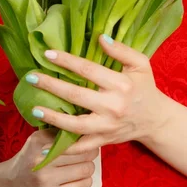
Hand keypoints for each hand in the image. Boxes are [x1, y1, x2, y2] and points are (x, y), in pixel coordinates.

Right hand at [5, 128, 97, 186]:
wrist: (10, 186)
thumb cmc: (30, 159)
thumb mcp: (38, 140)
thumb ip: (57, 132)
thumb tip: (81, 124)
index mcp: (40, 141)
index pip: (74, 137)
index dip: (86, 139)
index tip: (88, 140)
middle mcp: (42, 159)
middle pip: (83, 153)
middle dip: (90, 154)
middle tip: (89, 154)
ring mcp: (45, 180)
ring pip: (84, 170)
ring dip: (88, 169)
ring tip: (84, 167)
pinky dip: (85, 182)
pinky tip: (80, 179)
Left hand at [27, 35, 170, 153]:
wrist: (155, 120)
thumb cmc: (145, 87)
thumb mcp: (140, 64)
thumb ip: (122, 50)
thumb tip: (101, 38)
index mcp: (121, 84)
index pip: (88, 70)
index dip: (66, 61)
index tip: (48, 55)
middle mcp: (112, 106)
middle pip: (76, 95)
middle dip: (51, 85)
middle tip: (31, 77)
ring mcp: (106, 127)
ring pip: (74, 124)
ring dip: (52, 117)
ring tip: (34, 108)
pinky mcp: (103, 141)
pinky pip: (80, 147)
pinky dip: (62, 148)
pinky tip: (45, 142)